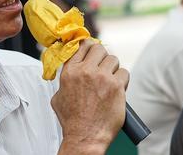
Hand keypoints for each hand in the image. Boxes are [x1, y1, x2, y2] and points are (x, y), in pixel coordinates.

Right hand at [53, 39, 128, 154]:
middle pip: (99, 48)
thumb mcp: (58, 96)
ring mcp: (102, 77)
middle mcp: (86, 71)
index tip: (91, 48)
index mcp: (70, 71)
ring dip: (113, 68)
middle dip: (101, 55)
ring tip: (109, 79)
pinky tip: (117, 88)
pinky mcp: (117, 86)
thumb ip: (64, 80)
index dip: (88, 45)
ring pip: (113, 59)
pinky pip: (124, 73)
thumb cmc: (72, 120)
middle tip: (102, 65)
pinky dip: (122, 79)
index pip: (81, 45)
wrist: (85, 136)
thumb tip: (69, 72)